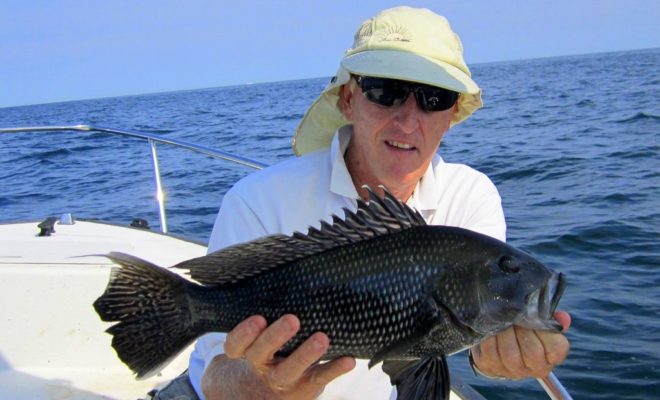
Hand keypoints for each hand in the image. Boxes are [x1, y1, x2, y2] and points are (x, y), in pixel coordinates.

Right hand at [201, 314, 355, 399]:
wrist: (265, 393)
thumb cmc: (265, 352)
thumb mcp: (255, 339)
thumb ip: (265, 317)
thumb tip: (289, 276)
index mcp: (246, 352)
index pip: (236, 345)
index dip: (244, 333)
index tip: (258, 318)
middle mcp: (261, 366)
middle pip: (261, 354)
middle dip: (276, 337)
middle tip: (292, 320)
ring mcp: (282, 379)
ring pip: (289, 370)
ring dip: (305, 354)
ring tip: (322, 338)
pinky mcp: (305, 387)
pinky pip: (319, 378)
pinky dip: (334, 369)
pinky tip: (349, 360)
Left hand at [470, 311, 570, 379]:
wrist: (500, 346)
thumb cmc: (524, 332)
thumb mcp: (540, 323)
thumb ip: (551, 319)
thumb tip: (563, 318)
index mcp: (551, 357)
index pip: (555, 348)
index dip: (543, 331)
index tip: (534, 319)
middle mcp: (534, 368)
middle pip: (532, 351)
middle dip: (521, 329)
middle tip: (515, 317)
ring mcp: (512, 370)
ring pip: (510, 353)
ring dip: (504, 333)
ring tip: (503, 321)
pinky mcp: (491, 366)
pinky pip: (490, 351)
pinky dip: (490, 336)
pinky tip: (491, 329)